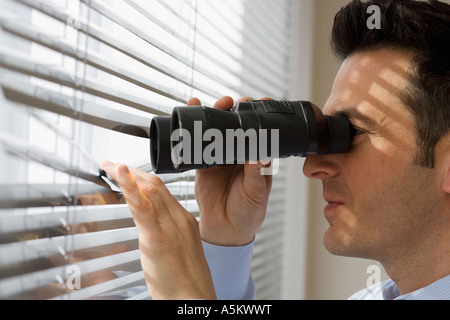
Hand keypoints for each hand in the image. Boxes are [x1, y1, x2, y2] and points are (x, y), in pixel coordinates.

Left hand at [101, 161, 215, 299]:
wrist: (193, 300)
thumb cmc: (186, 283)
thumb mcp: (179, 251)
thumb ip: (167, 233)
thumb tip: (153, 227)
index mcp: (185, 221)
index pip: (163, 190)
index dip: (143, 177)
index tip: (128, 171)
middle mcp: (179, 219)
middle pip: (155, 185)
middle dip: (133, 172)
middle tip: (113, 164)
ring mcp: (171, 227)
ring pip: (149, 190)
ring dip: (127, 174)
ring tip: (110, 165)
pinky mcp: (158, 238)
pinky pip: (143, 207)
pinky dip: (130, 188)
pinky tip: (119, 174)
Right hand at [188, 96, 273, 245]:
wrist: (225, 230)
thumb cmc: (248, 212)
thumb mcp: (256, 193)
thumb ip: (255, 175)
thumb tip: (257, 156)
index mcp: (256, 159)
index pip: (260, 132)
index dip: (261, 116)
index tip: (263, 102)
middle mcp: (238, 155)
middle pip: (237, 126)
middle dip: (237, 110)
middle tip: (237, 102)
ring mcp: (220, 157)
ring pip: (218, 130)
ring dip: (216, 114)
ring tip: (218, 103)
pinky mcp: (203, 164)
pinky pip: (198, 143)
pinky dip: (193, 129)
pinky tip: (191, 112)